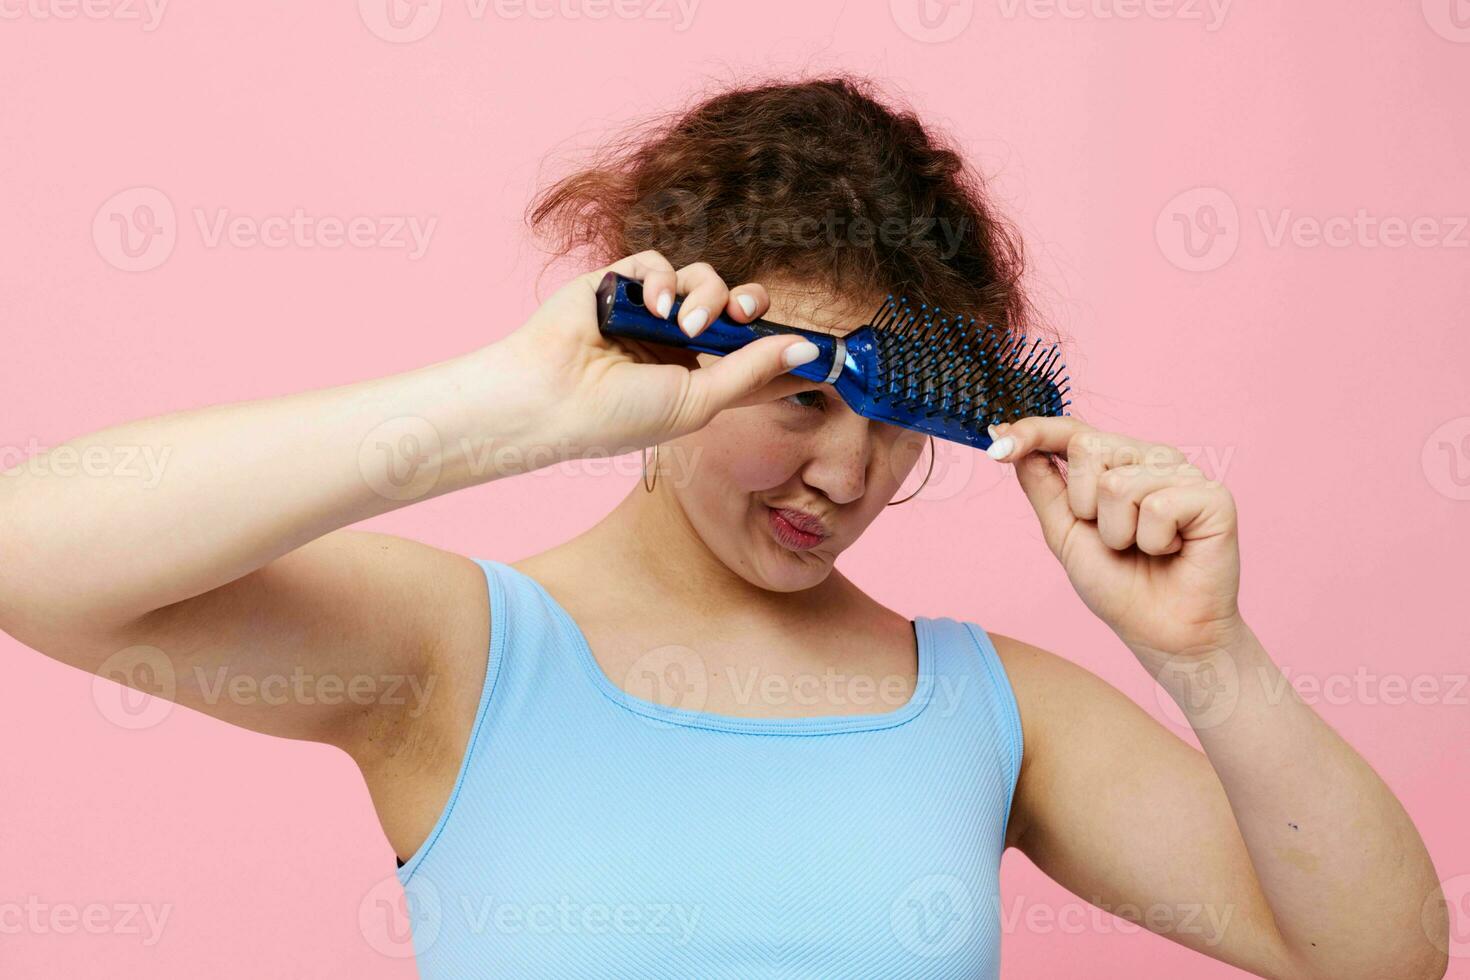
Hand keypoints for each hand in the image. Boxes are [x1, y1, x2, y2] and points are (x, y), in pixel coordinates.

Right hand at [496, 250, 819, 457]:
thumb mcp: (699, 402)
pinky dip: (664, 280)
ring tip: (683, 324)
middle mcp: (677, 342)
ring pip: (703, 280)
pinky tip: (654, 306)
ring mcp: (649, 311)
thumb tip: (806, 348)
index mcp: (697, 377)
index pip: (754, 355)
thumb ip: (751, 372)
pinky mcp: (621, 283)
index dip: (786, 347)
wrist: (551, 397)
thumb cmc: (618, 416)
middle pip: (735, 307)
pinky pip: (660, 263)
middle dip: (749, 305)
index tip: (823, 347)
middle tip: (746, 314)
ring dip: (704, 295)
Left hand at [987, 417, 1244, 662]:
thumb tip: (1005, 435)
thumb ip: (1041, 483)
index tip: (999, 445)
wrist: (1162, 633)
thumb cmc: (1119, 585)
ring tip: (1146, 549)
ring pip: (1118, 484)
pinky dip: (1153, 542)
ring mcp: (1184, 473)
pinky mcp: (1213, 496)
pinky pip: (1157, 506)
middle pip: (1088, 447)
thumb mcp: (1064, 532)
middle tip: (1116, 539)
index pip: (1072, 430)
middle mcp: (1150, 458)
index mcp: (1117, 463)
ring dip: (1119, 533)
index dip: (1034, 431)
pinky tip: (1173, 550)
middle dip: (1085, 507)